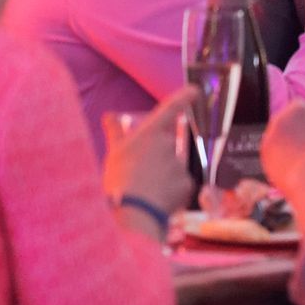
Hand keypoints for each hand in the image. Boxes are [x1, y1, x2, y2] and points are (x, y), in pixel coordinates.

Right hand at [102, 86, 197, 217]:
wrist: (134, 214)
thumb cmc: (119, 183)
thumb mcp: (113, 155)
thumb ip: (115, 132)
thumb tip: (109, 115)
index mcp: (150, 134)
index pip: (169, 109)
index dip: (183, 97)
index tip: (195, 90)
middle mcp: (168, 144)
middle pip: (168, 146)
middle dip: (158, 158)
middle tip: (140, 175)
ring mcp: (179, 164)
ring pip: (172, 168)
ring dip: (162, 177)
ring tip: (145, 192)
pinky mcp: (187, 183)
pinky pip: (179, 185)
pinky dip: (170, 193)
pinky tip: (157, 201)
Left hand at [263, 101, 304, 222]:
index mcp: (298, 108)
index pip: (300, 106)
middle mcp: (280, 119)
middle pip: (285, 120)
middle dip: (294, 129)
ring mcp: (269, 137)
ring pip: (278, 137)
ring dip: (286, 143)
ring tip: (302, 159)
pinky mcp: (264, 155)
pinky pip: (273, 152)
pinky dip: (280, 157)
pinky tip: (292, 167)